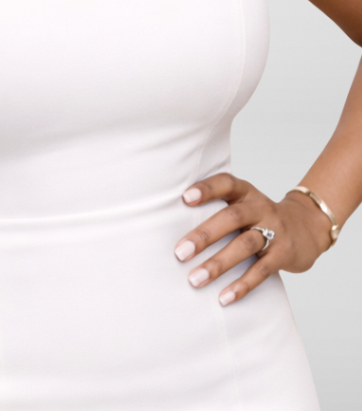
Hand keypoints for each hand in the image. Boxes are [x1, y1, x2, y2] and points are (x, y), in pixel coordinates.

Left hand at [173, 173, 331, 305]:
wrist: (308, 227)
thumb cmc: (260, 216)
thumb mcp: (244, 203)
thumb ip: (218, 207)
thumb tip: (173, 222)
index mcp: (246, 192)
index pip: (226, 183)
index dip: (207, 189)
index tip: (184, 198)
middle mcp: (260, 208)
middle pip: (231, 217)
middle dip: (204, 235)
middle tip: (180, 252)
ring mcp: (274, 231)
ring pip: (244, 245)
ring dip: (218, 264)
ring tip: (195, 279)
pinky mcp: (284, 254)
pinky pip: (262, 270)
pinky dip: (243, 284)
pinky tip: (224, 297)